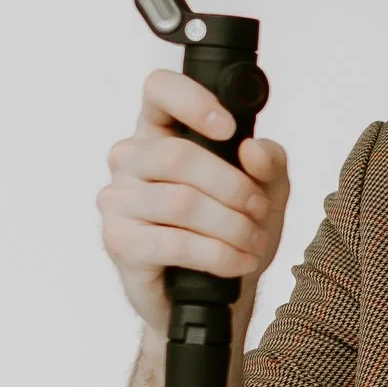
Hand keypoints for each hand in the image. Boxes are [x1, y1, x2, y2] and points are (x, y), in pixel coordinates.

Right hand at [99, 61, 291, 338]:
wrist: (216, 297)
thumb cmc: (232, 232)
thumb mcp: (267, 191)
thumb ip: (269, 163)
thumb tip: (253, 150)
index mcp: (159, 131)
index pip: (159, 90)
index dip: (192, 101)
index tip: (228, 129)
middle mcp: (130, 159)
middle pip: (177, 156)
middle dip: (232, 187)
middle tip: (258, 209)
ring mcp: (118, 200)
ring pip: (180, 202)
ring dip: (231, 226)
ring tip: (253, 241)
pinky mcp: (119, 241)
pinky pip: (174, 243)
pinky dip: (218, 254)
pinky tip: (238, 262)